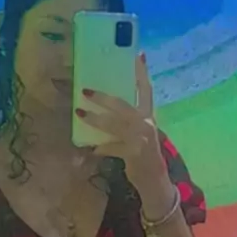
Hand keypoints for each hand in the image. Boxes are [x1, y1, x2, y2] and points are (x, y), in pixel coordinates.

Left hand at [75, 54, 169, 199]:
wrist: (156, 182)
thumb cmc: (144, 155)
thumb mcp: (141, 134)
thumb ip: (128, 121)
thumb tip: (105, 109)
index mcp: (149, 116)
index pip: (146, 90)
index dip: (142, 73)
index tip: (138, 55)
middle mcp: (147, 124)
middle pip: (122, 104)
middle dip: (103, 97)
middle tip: (85, 90)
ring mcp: (141, 138)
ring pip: (114, 124)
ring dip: (95, 119)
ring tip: (80, 113)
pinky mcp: (134, 153)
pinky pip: (111, 147)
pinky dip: (101, 148)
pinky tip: (92, 150)